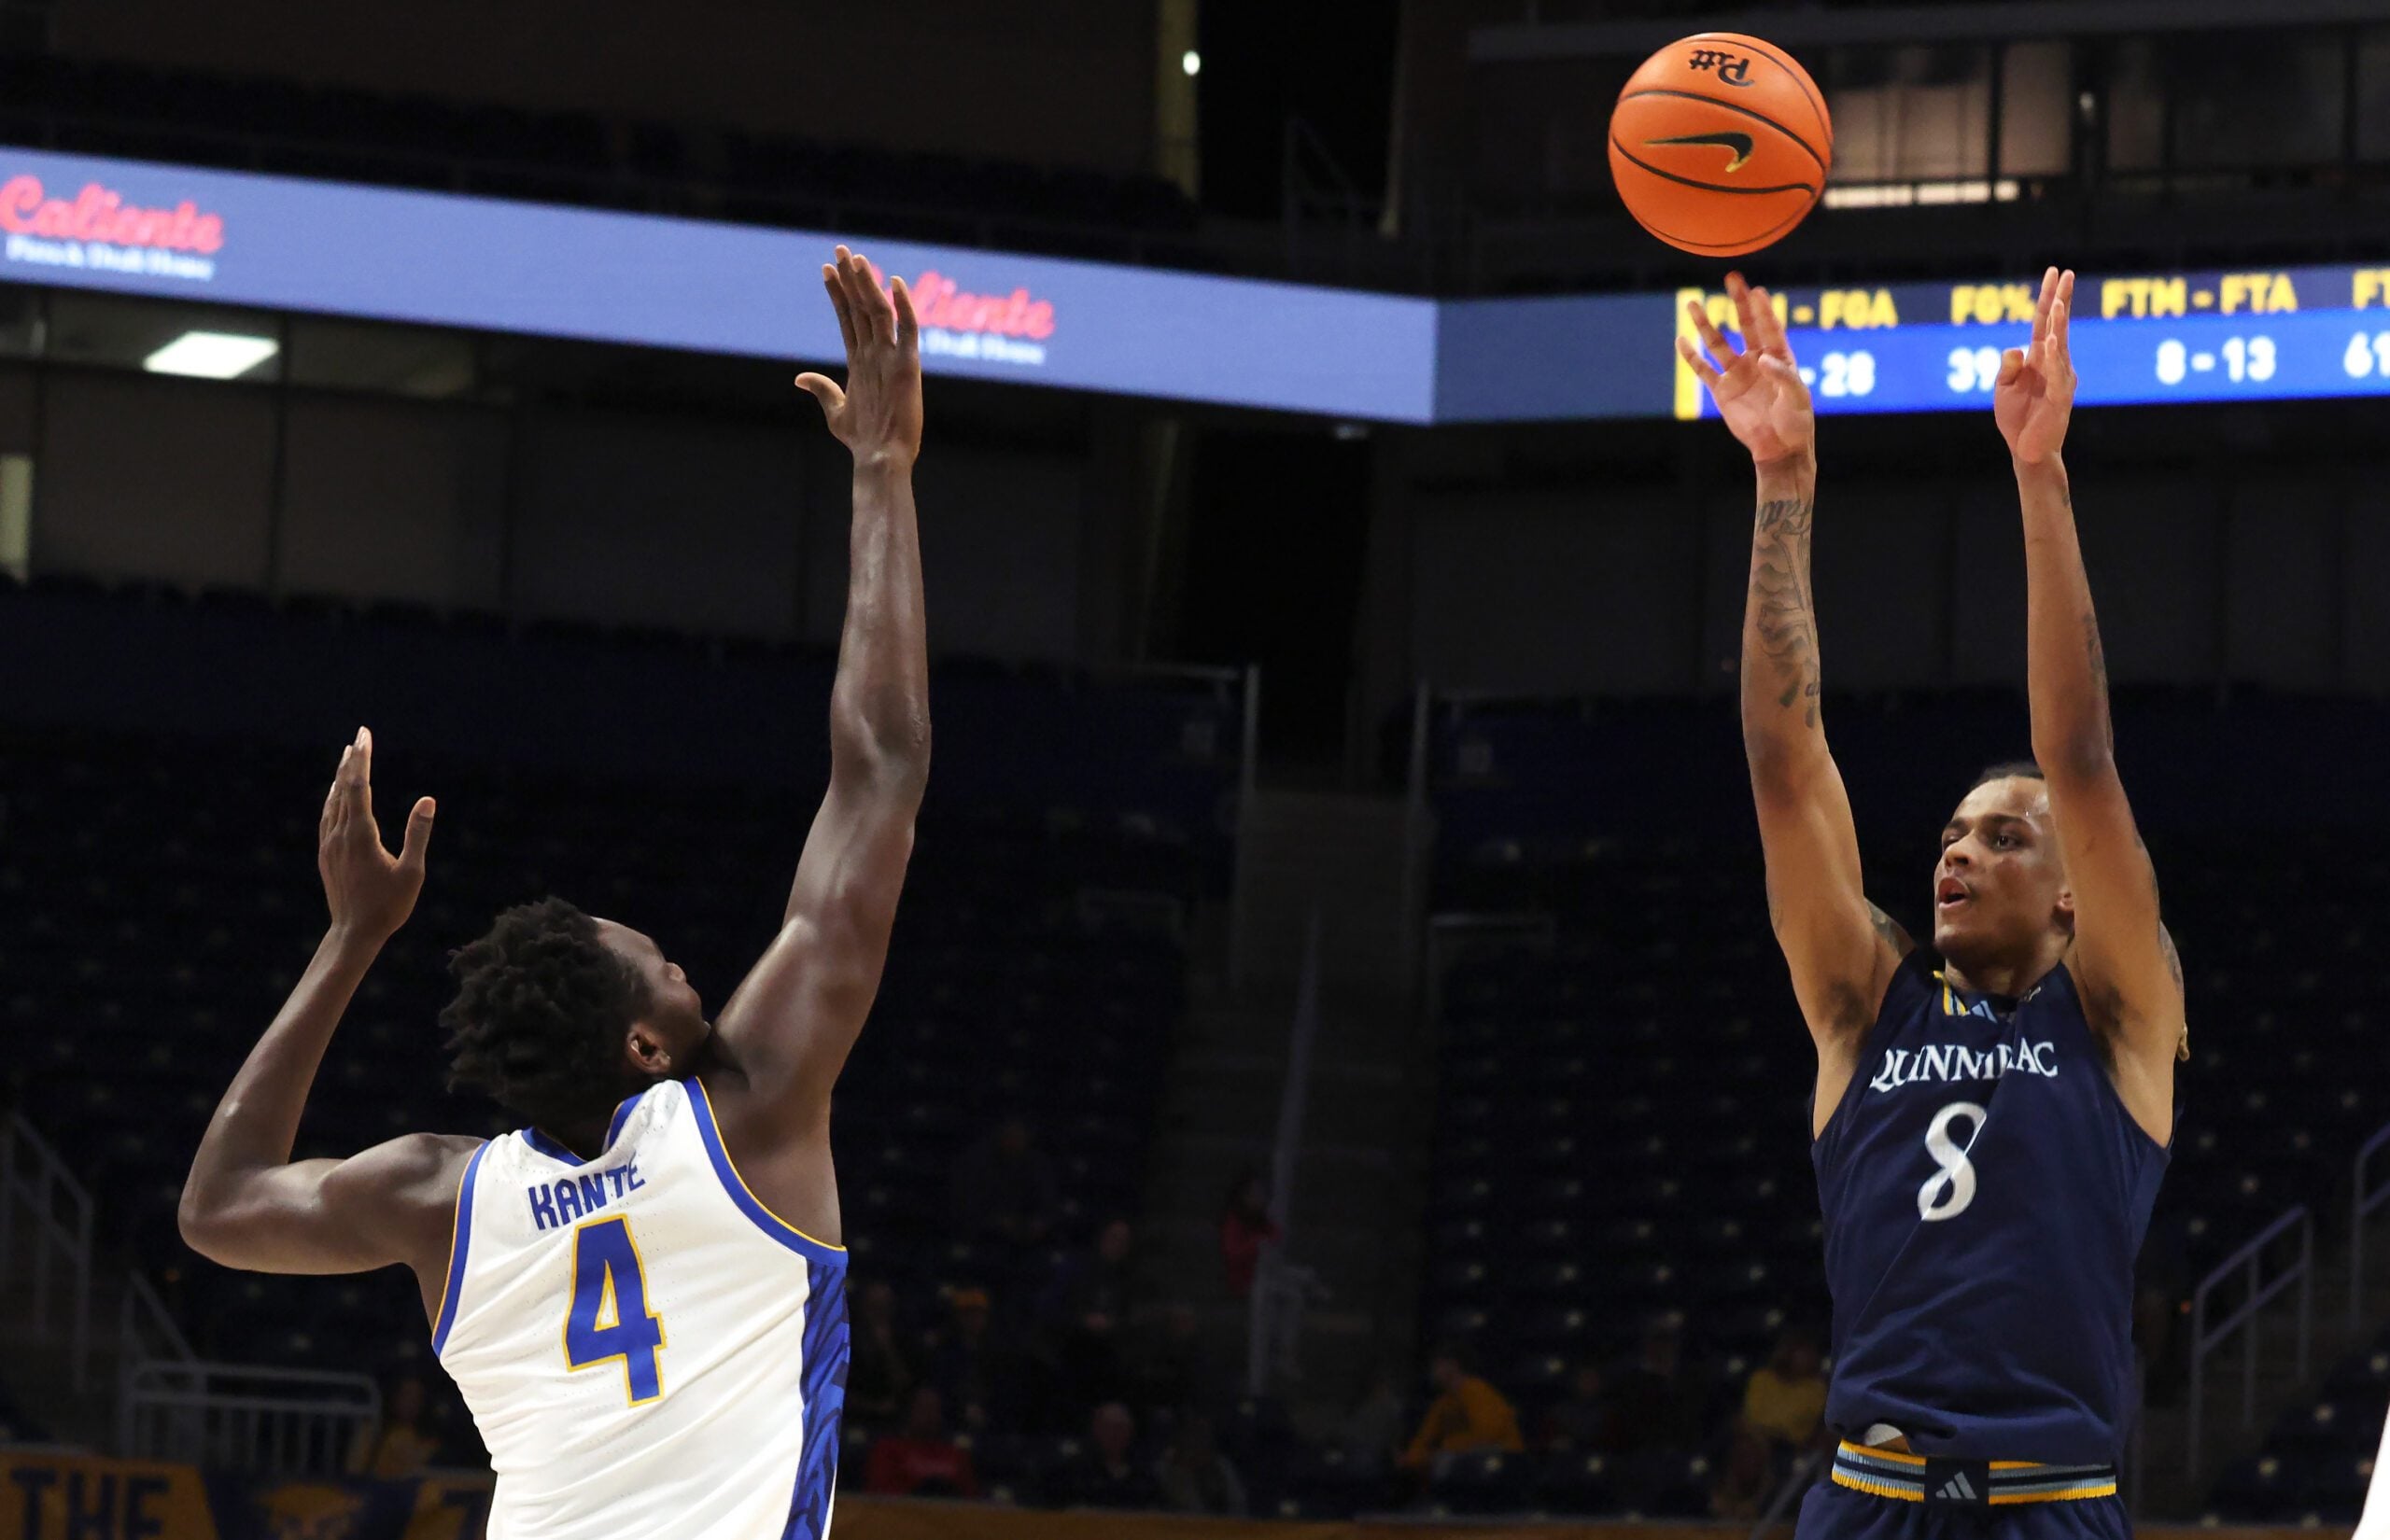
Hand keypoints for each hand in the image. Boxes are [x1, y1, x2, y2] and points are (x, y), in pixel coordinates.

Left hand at [318, 727, 433, 942]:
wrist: (353, 933)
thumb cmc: (388, 906)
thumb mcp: (412, 872)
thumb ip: (418, 833)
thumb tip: (428, 800)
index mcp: (361, 835)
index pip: (358, 786)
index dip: (362, 759)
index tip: (364, 735)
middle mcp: (340, 835)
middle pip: (343, 788)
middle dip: (352, 760)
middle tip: (359, 736)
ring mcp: (329, 845)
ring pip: (332, 801)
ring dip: (340, 777)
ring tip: (347, 757)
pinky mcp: (326, 855)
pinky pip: (327, 817)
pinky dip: (333, 799)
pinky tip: (336, 795)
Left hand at [796, 246, 922, 468]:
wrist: (880, 458)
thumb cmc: (861, 440)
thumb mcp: (836, 411)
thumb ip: (822, 390)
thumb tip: (800, 378)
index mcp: (861, 362)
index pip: (848, 317)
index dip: (837, 293)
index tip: (826, 269)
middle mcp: (877, 354)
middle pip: (862, 307)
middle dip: (851, 278)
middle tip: (840, 249)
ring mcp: (892, 358)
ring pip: (879, 311)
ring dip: (867, 284)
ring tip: (855, 258)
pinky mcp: (908, 367)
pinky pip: (908, 330)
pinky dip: (904, 305)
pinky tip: (894, 282)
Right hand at [1680, 272, 1813, 466]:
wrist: (1778, 448)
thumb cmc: (1796, 421)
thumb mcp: (1797, 397)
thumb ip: (1783, 376)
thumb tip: (1761, 359)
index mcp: (1780, 357)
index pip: (1770, 327)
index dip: (1763, 310)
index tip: (1756, 291)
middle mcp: (1757, 360)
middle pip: (1745, 325)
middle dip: (1739, 302)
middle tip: (1733, 278)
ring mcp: (1737, 374)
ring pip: (1718, 343)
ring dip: (1705, 324)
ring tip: (1693, 303)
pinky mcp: (1722, 391)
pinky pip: (1703, 370)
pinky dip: (1691, 356)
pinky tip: (1681, 340)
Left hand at [1996, 267, 2075, 464]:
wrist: (2027, 450)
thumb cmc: (2016, 418)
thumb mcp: (2003, 388)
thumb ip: (2007, 366)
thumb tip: (2017, 348)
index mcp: (2039, 359)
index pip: (2044, 322)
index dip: (2048, 298)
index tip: (2054, 273)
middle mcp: (2054, 363)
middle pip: (2056, 326)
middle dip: (2060, 299)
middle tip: (2066, 273)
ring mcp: (2060, 378)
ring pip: (2059, 345)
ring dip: (2057, 324)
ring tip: (2056, 302)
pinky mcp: (2060, 397)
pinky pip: (2057, 373)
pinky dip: (2052, 358)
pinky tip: (2049, 342)